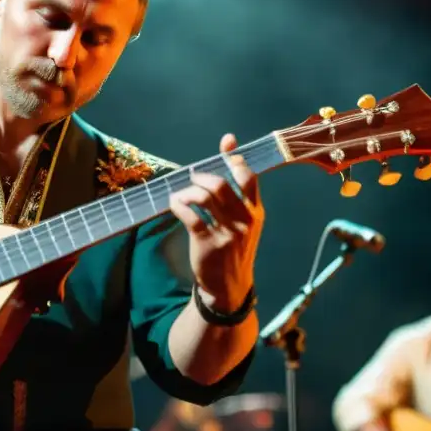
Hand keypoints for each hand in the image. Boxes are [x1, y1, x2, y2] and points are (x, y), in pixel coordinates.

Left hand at [168, 133, 262, 310]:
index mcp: (255, 212)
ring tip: (182, 195)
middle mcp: (244, 221)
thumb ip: (237, 189)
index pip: (248, 177)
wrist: (230, 286)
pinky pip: (189, 215)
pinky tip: (175, 204)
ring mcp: (227, 233)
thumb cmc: (235, 247)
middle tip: (193, 179)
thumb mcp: (244, 221)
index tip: (225, 146)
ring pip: (203, 198)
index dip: (234, 158)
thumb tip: (229, 145)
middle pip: (220, 185)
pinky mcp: (207, 243)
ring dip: (187, 191)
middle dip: (201, 177)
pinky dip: (178, 204)